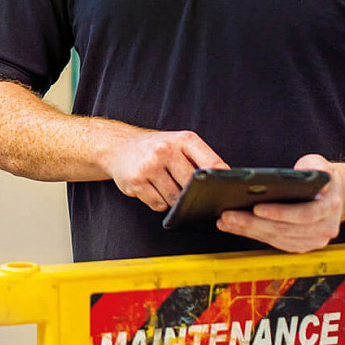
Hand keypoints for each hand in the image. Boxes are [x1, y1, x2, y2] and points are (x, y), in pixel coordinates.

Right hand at [106, 130, 227, 211]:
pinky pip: (159, 205)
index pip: (212, 162)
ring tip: (164, 183)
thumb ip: (200, 159)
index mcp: (182, 139)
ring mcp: (149, 166)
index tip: (225, 191)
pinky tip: (151, 188)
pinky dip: (158, 201)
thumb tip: (223, 184)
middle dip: (192, 193)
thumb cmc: (154, 148)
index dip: (221, 180)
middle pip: (193, 186)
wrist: (118, 146)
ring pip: (175, 199)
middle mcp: (165, 149)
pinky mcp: (136, 181)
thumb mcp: (178, 143)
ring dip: (173, 199)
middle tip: (185, 188)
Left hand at [216, 154, 344, 251]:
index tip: (256, 207)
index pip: (303, 214)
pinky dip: (254, 235)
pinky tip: (236, 227)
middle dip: (254, 223)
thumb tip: (301, 173)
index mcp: (329, 207)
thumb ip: (314, 167)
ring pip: (277, 238)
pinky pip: (276, 243)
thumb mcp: (320, 164)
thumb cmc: (323, 177)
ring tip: (226, 221)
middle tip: (229, 215)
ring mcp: (313, 239)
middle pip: (284, 229)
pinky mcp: (301, 244)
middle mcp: (324, 227)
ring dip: (249, 231)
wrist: (336, 193)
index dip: (280, 213)